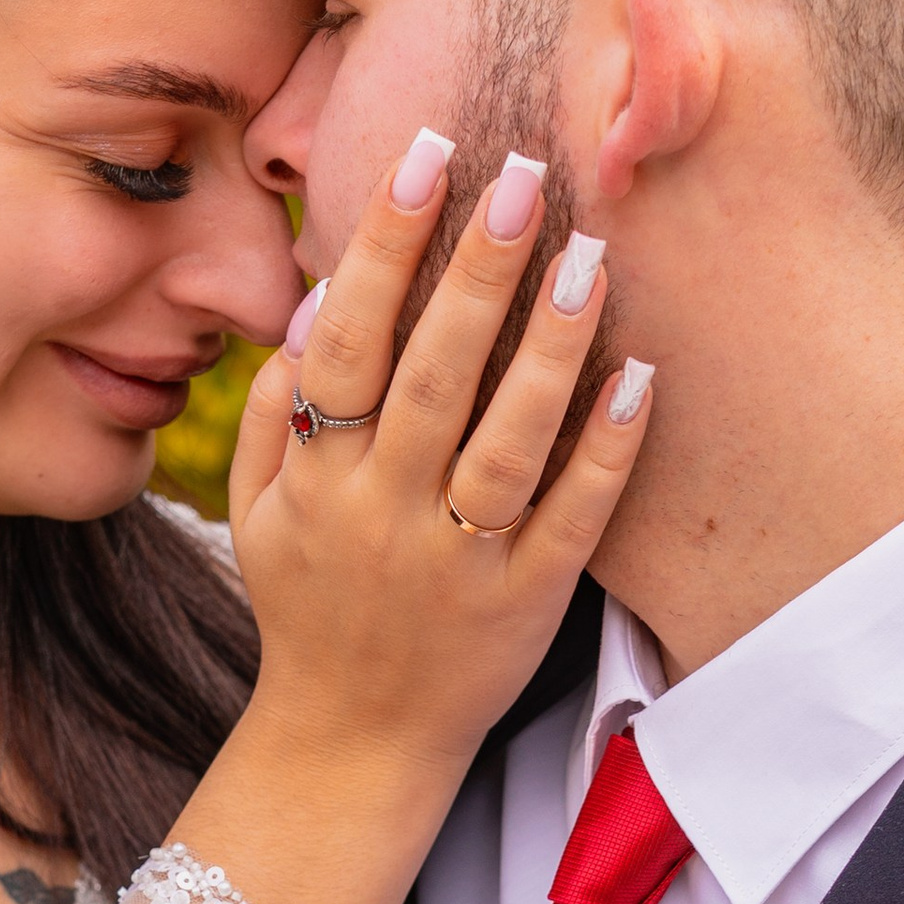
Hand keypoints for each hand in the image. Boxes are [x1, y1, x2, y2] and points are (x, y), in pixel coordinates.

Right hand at [172, 133, 650, 903]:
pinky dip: (604, 453)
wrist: (350, 746)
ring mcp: (456, 560)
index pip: (347, 341)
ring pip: (506, 440)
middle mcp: (383, 512)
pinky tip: (640, 379)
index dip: (384, 246)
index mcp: (320, 478)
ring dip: (549, 348)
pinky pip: (571, 519)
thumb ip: (280, 414)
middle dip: (477, 268)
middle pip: (431, 373)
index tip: (426, 157)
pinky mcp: (524, 603)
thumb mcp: (263, 517)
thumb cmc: (311, 610)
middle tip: (524, 173)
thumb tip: (318, 302)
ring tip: (590, 256)